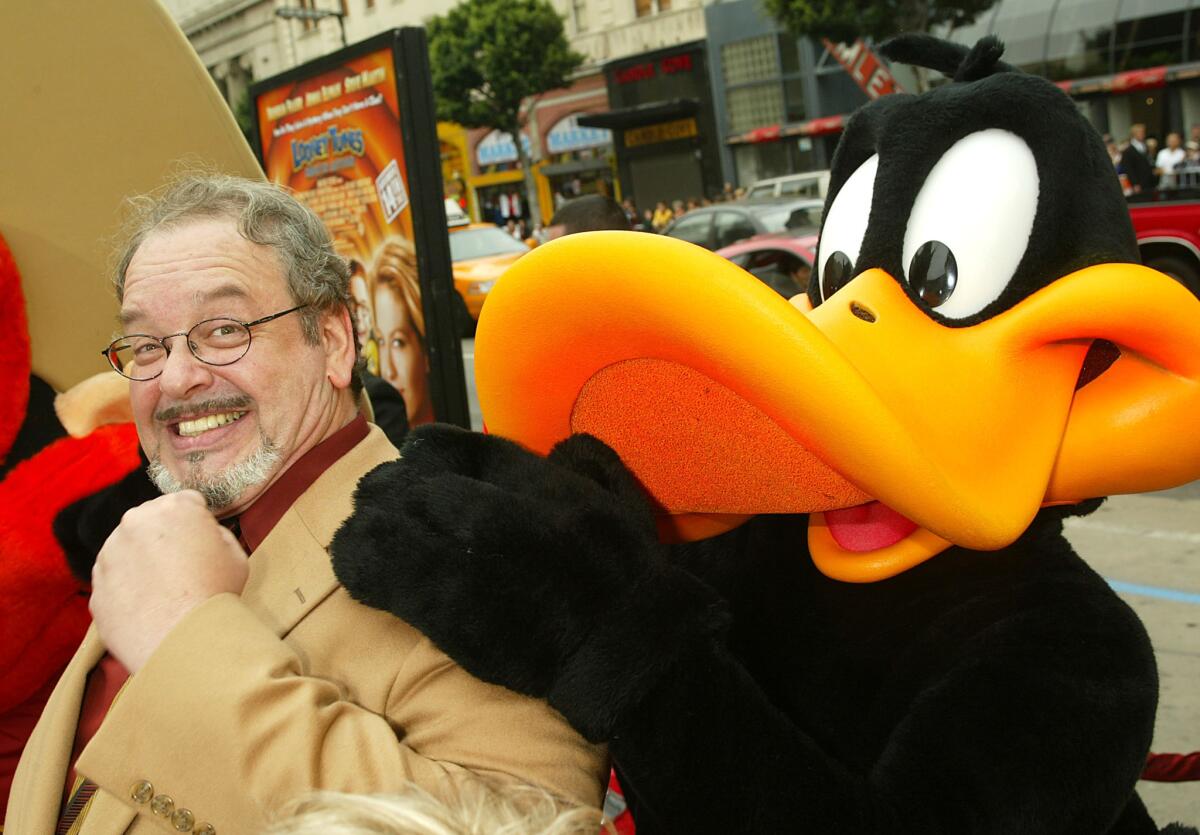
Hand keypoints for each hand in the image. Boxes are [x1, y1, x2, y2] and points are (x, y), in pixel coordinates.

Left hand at [90, 490, 247, 672]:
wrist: (182, 641)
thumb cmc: (215, 594)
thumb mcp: (236, 555)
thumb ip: (217, 534)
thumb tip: (204, 536)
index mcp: (174, 508)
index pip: (187, 502)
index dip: (198, 522)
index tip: (203, 542)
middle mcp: (135, 523)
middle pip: (151, 521)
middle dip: (164, 537)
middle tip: (183, 567)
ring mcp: (109, 554)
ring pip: (127, 549)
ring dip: (141, 561)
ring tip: (164, 591)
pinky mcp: (96, 585)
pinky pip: (114, 580)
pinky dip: (127, 588)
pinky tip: (148, 606)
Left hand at [331, 425, 725, 740]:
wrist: (621, 642)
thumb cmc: (622, 569)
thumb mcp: (611, 494)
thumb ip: (583, 460)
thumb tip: (564, 449)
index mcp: (518, 472)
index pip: (435, 445)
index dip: (419, 459)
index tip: (421, 474)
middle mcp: (482, 504)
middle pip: (399, 483)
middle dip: (388, 496)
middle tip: (386, 513)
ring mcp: (457, 555)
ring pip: (378, 523)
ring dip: (368, 530)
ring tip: (369, 543)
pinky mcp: (441, 605)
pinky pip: (374, 573)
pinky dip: (359, 568)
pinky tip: (360, 573)